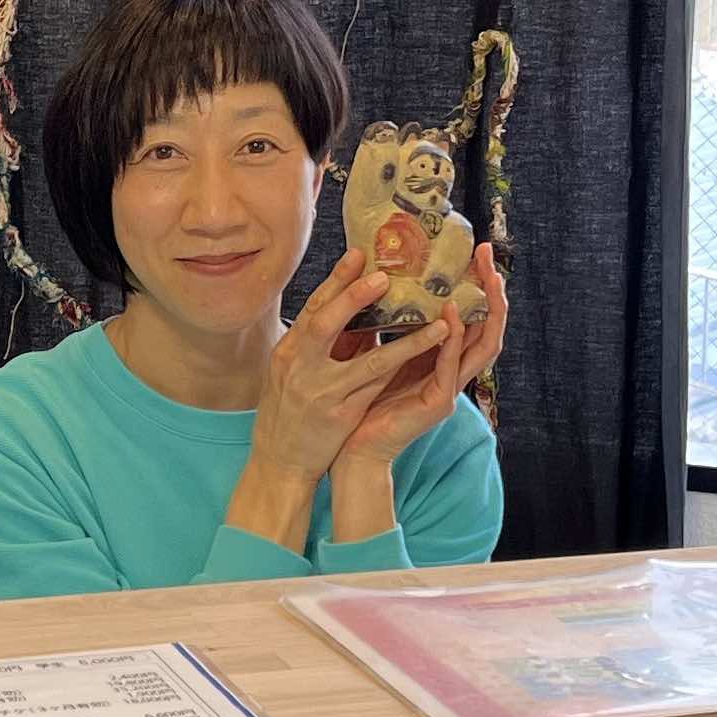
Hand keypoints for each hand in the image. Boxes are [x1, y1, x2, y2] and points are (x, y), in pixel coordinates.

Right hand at [224, 254, 445, 548]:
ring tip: (437, 321)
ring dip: (407, 340)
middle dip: (354, 296)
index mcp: (288, 352)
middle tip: (384, 276)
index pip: (313, 308)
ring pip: (369, 361)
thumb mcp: (293, 371)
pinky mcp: (341, 416)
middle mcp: (300, 368)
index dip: (336, 280)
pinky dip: (404, 371)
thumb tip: (356, 313)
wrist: (279, 461)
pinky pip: (378, 389)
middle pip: (325, 324)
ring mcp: (322, 393)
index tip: (358, 254)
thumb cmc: (288, 410)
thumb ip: (321, 344)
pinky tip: (428, 358)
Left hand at [339, 245, 505, 473]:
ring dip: (486, 309)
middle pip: (488, 326)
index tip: (477, 251)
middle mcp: (453, 372)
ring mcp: (449, 389)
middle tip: (488, 254)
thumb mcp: (382, 351)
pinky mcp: (437, 404)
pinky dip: (454, 339)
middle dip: (493, 289)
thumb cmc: (362, 400)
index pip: (474, 317)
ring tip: (486, 277)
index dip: (479, 285)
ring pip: (482, 345)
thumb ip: (395, 325)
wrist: (352, 448)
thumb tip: (386, 278)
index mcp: (442, 359)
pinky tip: (452, 314)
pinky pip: (451, 367)